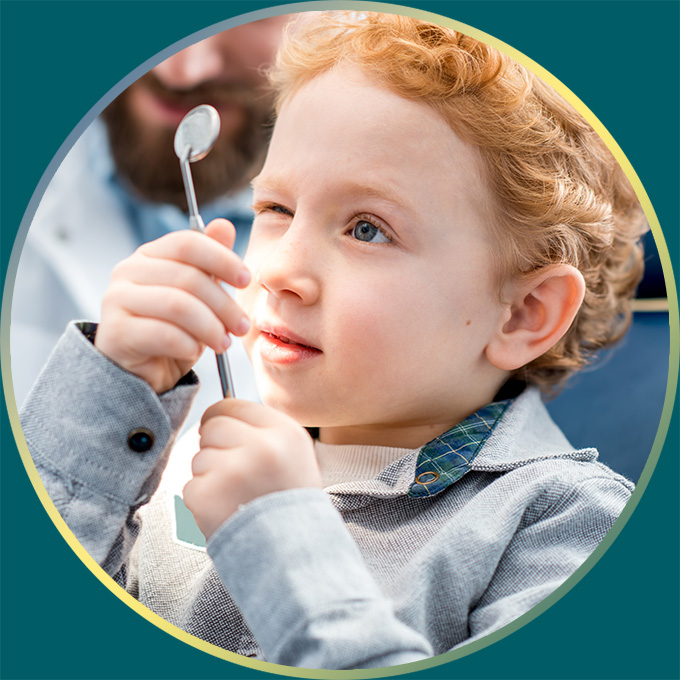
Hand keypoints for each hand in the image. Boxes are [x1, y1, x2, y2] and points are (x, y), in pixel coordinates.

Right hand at [95, 219, 250, 393]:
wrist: (142, 371)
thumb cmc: (174, 329)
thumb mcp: (199, 295)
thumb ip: (210, 262)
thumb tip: (225, 226)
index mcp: (148, 255)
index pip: (188, 243)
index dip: (222, 259)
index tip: (246, 280)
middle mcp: (127, 271)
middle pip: (188, 278)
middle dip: (224, 305)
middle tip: (241, 327)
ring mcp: (116, 300)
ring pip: (178, 306)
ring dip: (211, 327)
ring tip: (224, 343)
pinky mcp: (115, 333)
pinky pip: (163, 334)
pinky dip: (189, 344)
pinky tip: (195, 351)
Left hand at [183, 399, 321, 539]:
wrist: (291, 554)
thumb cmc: (289, 499)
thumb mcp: (294, 453)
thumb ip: (261, 428)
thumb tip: (218, 413)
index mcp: (284, 432)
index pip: (232, 404)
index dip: (223, 419)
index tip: (224, 433)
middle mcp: (259, 446)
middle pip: (212, 426)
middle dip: (216, 446)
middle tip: (235, 472)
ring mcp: (231, 471)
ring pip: (200, 457)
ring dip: (211, 476)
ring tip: (237, 497)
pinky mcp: (207, 496)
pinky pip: (191, 485)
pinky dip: (204, 500)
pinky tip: (227, 512)